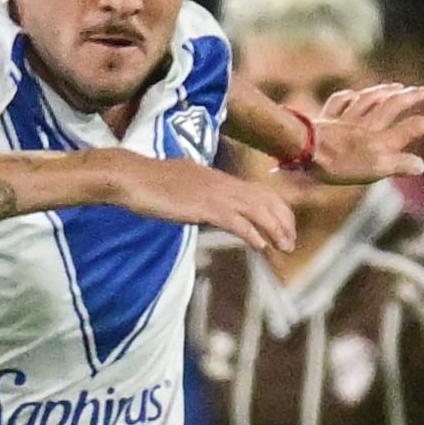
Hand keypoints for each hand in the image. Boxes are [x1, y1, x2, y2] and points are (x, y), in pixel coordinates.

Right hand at [109, 154, 296, 252]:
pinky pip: (235, 221)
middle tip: (291, 243)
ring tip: (285, 247)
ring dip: (274, 230)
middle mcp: (222, 184)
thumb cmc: (150, 183)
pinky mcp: (203, 207)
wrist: (131, 177)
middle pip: (265, 199)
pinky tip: (261, 246)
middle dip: (283, 222)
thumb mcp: (183, 185)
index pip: (259, 192)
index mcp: (219, 179)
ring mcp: (214, 195)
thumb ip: (199, 192)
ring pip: (256, 210)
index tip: (285, 228)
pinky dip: (251, 233)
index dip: (277, 210)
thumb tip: (203, 203)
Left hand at [304, 83, 423, 184]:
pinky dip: (351, 97)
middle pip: (393, 106)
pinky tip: (354, 94)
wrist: (304, 150)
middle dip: (411, 97)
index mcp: (379, 141)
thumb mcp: (372, 171)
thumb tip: (421, 165)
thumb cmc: (338, 165)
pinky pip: (341, 102)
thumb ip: (398, 166)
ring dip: (386, 91)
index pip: (411, 128)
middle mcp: (366, 127)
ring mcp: (346, 120)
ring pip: (370, 99)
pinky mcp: (327, 119)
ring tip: (397, 86)